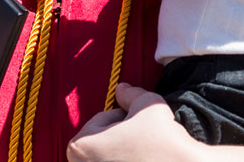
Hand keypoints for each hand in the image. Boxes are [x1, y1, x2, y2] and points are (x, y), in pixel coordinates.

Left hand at [67, 83, 201, 161]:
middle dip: (119, 134)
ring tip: (143, 149)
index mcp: (81, 147)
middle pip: (101, 141)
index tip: (136, 121)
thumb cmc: (162, 140)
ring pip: (109, 157)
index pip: (99, 120)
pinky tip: (145, 160)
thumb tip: (121, 89)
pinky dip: (129, 161)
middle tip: (140, 134)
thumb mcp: (146, 105)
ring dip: (122, 150)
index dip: (121, 115)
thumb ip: (129, 94)